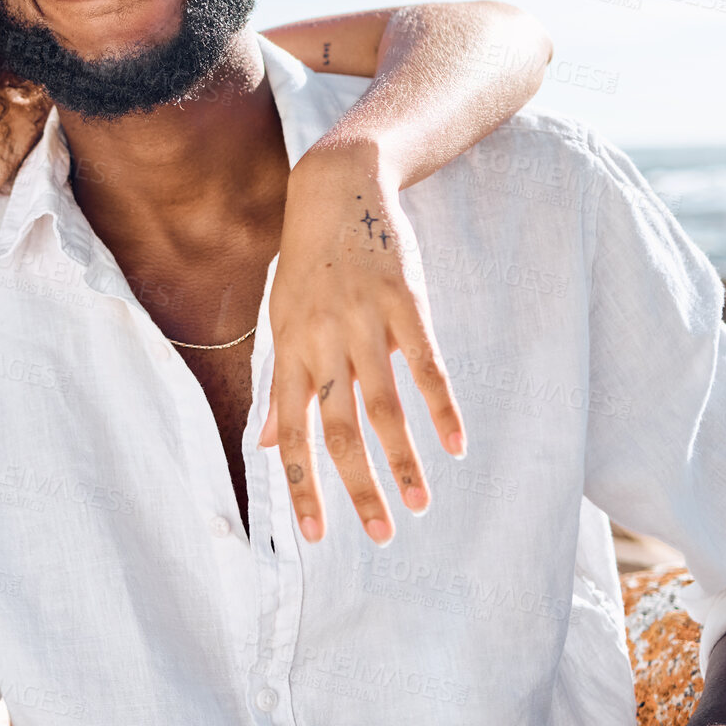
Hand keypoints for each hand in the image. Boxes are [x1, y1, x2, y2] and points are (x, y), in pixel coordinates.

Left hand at [257, 141, 464, 544]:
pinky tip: (456, 445)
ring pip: (384, 407)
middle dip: (357, 489)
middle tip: (380, 535)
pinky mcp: (405, 305)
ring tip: (420, 504)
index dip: (302, 485)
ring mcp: (365, 324)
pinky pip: (426, 367)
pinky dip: (441, 408)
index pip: (290, 434)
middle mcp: (323, 344)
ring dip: (404, 460)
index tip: (312, 536)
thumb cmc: (306, 264)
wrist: (336, 190)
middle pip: (340, 430)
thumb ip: (280, 384)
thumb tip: (270, 444)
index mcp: (289, 352)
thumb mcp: (280, 320)